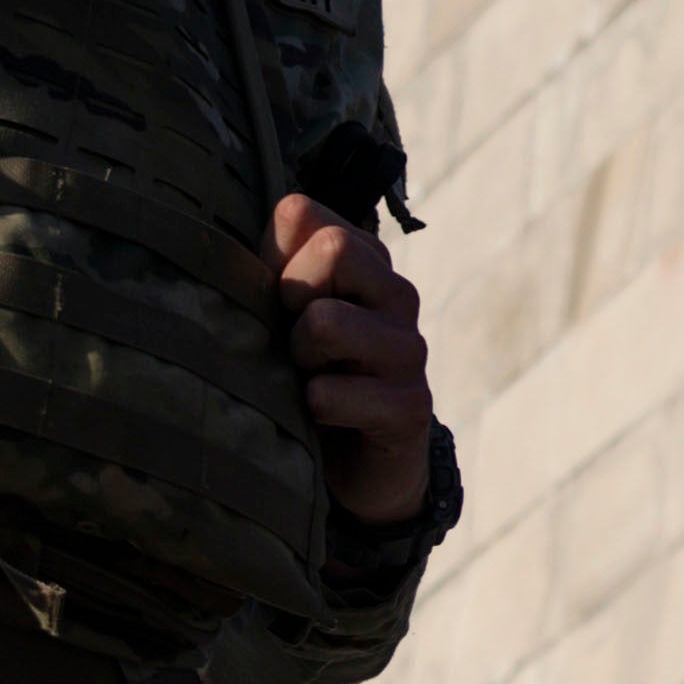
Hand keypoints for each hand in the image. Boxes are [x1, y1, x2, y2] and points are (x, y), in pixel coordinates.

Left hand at [275, 197, 440, 522]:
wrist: (355, 469)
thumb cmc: (307, 375)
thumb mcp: (284, 313)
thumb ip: (275, 260)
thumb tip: (274, 217)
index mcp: (366, 262)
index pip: (304, 214)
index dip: (274, 257)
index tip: (278, 300)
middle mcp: (397, 296)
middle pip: (333, 247)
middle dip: (291, 296)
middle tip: (292, 339)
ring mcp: (409, 350)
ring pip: (327, 321)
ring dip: (297, 357)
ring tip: (304, 379)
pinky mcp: (409, 407)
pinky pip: (333, 393)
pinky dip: (313, 407)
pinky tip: (320, 417)